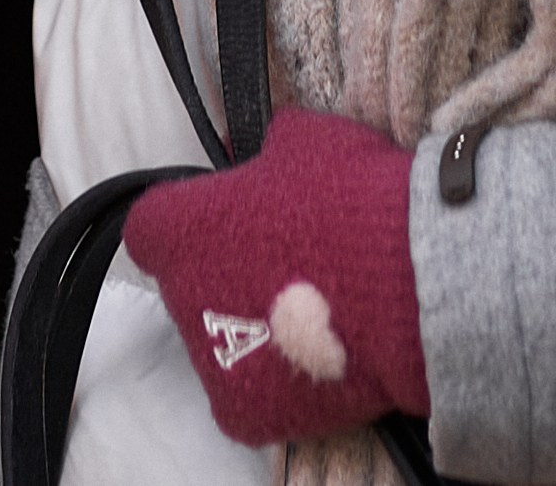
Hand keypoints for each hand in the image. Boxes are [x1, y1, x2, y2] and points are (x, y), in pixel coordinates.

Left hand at [123, 108, 428, 447]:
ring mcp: (209, 364)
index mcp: (178, 230)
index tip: (224, 219)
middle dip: (224, 275)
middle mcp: (180, 299)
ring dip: (252, 328)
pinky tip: (320, 357)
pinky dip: (278, 380)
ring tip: (315, 315)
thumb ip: (270, 153)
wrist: (403, 280)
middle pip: (189, 286)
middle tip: (284, 264)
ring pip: (220, 344)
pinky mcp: (244, 415)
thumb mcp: (304, 140)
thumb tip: (270, 160)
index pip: (152, 228)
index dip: (187, 222)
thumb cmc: (346, 197)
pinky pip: (251, 394)